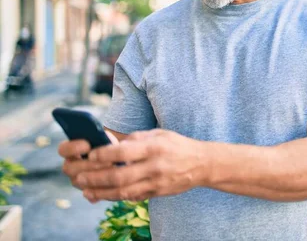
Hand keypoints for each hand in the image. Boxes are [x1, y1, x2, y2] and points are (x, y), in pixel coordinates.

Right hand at [58, 132, 119, 189]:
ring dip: (96, 177)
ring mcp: (78, 181)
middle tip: (107, 161)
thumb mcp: (107, 140)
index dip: (72, 148)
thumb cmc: (111, 147)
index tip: (87, 145)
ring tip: (113, 171)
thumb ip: (101, 139)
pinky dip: (101, 191)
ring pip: (79, 182)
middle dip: (88, 165)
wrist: (120, 160)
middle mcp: (71, 167)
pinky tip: (112, 186)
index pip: (63, 150)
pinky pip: (91, 195)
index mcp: (71, 151)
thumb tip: (103, 139)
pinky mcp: (90, 193)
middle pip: (69, 168)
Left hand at [72, 129, 206, 202]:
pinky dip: (114, 197)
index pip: (124, 152)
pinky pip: (132, 197)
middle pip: (119, 175)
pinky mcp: (156, 193)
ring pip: (123, 191)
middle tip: (79, 176)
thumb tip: (112, 144)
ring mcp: (156, 182)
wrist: (202, 164)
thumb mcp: (160, 134)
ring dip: (100, 191)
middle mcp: (155, 166)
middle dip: (95, 177)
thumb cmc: (177, 145)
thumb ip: (137, 139)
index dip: (104, 154)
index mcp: (155, 147)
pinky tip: (101, 194)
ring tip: (85, 189)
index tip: (90, 154)